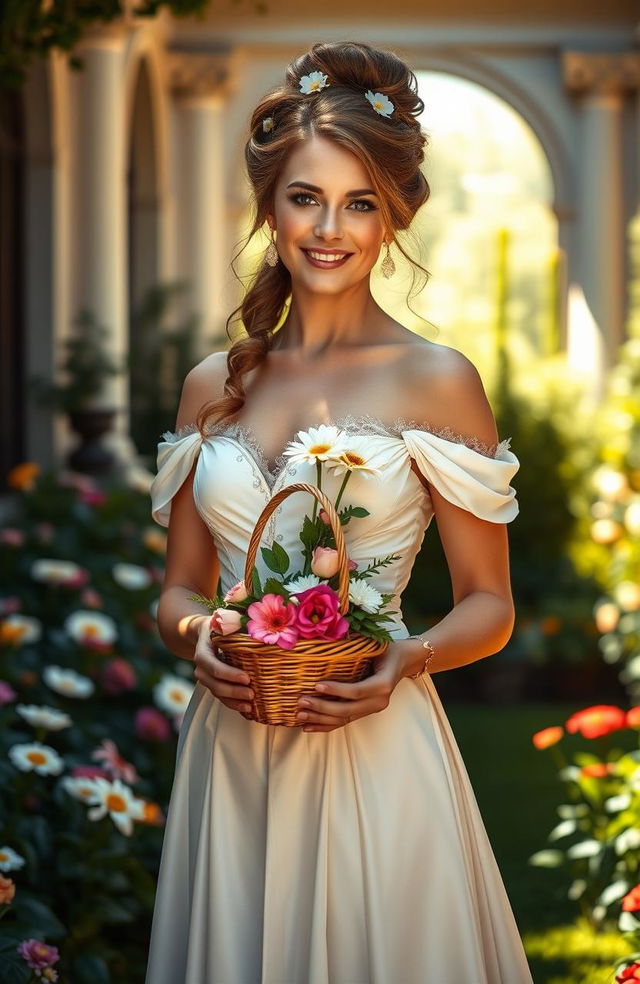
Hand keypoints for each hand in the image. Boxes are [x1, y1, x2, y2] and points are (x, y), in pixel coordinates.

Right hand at [193, 618, 254, 717]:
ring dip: (234, 701)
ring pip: (217, 693)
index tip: (247, 677)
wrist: (204, 633)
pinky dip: (233, 704)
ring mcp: (206, 678)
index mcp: (202, 651)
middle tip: (252, 694)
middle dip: (233, 691)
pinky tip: (247, 708)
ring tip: (251, 706)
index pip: (213, 666)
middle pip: (214, 684)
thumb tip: (258, 626)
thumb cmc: (218, 626)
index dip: (229, 674)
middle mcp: (201, 667)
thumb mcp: (223, 621)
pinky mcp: (213, 684)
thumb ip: (235, 623)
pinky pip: (221, 697)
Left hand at [295, 640, 409, 732]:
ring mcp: (373, 709)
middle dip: (322, 708)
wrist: (404, 661)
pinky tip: (309, 726)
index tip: (316, 685)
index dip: (336, 690)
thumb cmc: (387, 649)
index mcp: (383, 683)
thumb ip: (357, 647)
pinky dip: (326, 725)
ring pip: (344, 719)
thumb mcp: (376, 645)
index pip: (357, 691)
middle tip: (302, 701)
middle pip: (347, 709)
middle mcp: (379, 700)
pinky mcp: (365, 712)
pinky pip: (344, 721)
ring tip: (300, 716)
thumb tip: (328, 639)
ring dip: (320, 719)